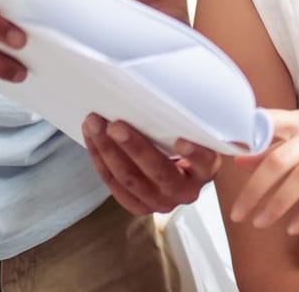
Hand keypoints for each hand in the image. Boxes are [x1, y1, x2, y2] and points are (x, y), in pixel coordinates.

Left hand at [85, 115, 222, 214]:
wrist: (178, 168)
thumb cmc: (184, 137)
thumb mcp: (193, 129)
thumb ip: (185, 118)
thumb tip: (162, 93)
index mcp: (206, 169)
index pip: (204, 161)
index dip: (193, 154)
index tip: (180, 141)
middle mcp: (186, 191)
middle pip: (158, 172)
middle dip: (134, 147)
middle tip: (115, 125)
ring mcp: (162, 202)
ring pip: (130, 179)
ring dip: (108, 150)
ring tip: (94, 125)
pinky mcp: (139, 206)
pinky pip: (114, 185)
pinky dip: (100, 159)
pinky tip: (92, 138)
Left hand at [230, 102, 298, 234]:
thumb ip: (277, 140)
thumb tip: (241, 157)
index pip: (268, 123)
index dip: (245, 139)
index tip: (224, 160)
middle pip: (279, 160)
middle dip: (254, 189)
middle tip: (238, 214)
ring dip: (278, 203)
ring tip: (261, 223)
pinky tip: (295, 226)